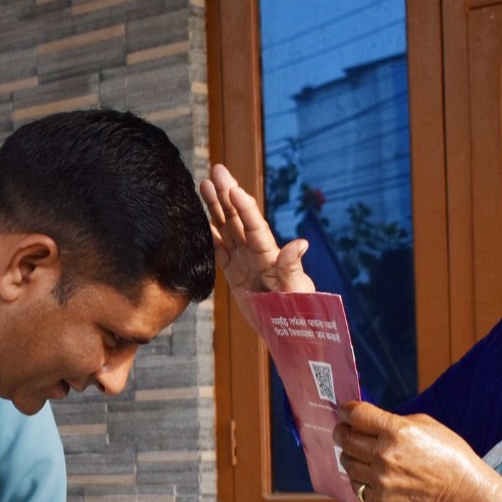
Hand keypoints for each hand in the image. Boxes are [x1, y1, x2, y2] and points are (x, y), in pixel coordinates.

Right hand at [199, 164, 315, 332]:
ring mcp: (244, 261)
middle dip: (226, 194)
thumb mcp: (297, 289)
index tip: (234, 189)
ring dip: (216, 207)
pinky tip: (200, 219)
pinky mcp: (234, 273)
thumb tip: (300, 243)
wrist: (287, 331)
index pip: (255, 226)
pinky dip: (210, 234)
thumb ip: (293, 267)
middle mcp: (256, 252)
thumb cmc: (297, 311)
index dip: (244, 208)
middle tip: (216, 171)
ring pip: (226, 229)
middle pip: (237, 219)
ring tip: (204, 184)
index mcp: (270, 254)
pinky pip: (219, 250)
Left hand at [334, 402, 501, 501]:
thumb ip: (394, 421)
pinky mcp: (380, 498)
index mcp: (396, 430)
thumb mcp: (426, 424)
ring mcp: (380, 478)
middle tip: (344, 431)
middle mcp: (384, 454)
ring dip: (349, 455)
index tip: (346, 412)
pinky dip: (358, 478)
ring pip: (347, 462)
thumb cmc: (449, 454)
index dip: (347, 411)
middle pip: (345, 438)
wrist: (461, 491)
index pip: (356, 415)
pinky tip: (367, 474)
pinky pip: (355, 485)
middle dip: (342, 431)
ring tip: (357, 453)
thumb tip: (371, 421)